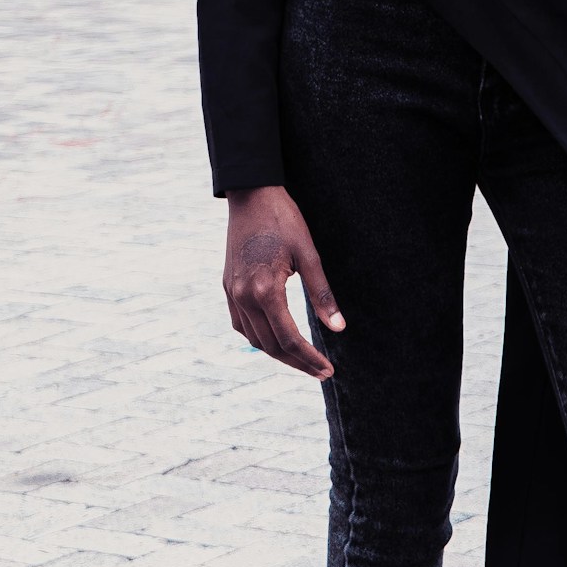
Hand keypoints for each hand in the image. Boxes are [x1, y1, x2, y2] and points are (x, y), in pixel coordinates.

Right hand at [222, 185, 343, 378]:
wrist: (250, 194)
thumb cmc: (283, 219)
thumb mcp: (309, 253)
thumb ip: (322, 294)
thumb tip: (338, 328)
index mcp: (265, 290)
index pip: (289, 339)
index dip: (309, 359)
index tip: (328, 370)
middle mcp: (244, 297)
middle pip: (271, 345)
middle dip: (297, 362)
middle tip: (321, 372)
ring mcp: (232, 293)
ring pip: (253, 339)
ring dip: (277, 353)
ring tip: (302, 360)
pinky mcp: (228, 287)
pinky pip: (241, 324)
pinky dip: (258, 338)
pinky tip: (275, 340)